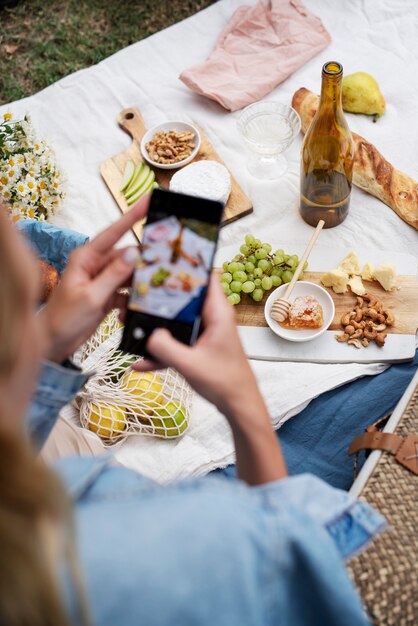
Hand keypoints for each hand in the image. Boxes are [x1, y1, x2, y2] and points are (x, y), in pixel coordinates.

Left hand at [40, 195, 148, 363]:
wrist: (55, 343)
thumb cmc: (63, 318)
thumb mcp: (91, 296)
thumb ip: (114, 275)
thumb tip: (134, 253)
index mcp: (86, 257)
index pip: (114, 232)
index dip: (133, 216)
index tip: (149, 201)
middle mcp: (95, 265)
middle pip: (127, 257)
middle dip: (142, 266)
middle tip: (158, 272)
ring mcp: (102, 280)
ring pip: (130, 275)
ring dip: (136, 288)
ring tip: (142, 298)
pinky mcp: (108, 295)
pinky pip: (127, 292)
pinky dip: (130, 303)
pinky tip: (126, 314)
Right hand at [133, 277, 286, 484]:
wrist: (238, 405)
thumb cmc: (226, 383)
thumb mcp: (190, 365)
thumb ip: (165, 349)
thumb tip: (146, 334)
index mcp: (217, 312)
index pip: (205, 275)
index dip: (187, 264)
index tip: (163, 259)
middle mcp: (212, 317)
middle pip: (184, 295)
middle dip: (160, 294)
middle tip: (135, 291)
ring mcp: (204, 331)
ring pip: (176, 318)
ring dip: (156, 323)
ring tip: (130, 323)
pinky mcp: (198, 345)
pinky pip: (175, 341)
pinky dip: (160, 349)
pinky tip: (139, 362)